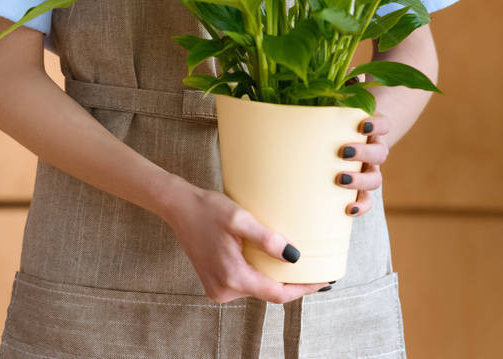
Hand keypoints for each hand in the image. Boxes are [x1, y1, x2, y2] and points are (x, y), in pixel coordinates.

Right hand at [166, 184, 333, 303]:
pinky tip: (269, 262)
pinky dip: (259, 275)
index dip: (303, 289)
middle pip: (268, 294)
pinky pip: (244, 284)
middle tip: (316, 271)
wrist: (179, 207)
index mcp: (232, 276)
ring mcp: (218, 288)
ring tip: (295, 264)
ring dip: (274, 278)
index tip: (323, 281)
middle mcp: (224, 289)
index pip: (277, 294)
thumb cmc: (208, 208)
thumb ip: (266, 239)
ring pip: (256, 289)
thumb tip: (294, 256)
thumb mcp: (239, 218)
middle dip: (291, 283)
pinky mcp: (215, 283)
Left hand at [337, 91, 390, 216]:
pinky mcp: (361, 189)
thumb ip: (346, 87)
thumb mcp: (342, 101)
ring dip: (360, 181)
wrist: (348, 140)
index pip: (384, 124)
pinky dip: (361, 207)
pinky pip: (366, 201)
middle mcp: (375, 150)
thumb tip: (349, 71)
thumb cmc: (340, 117)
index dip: (378, 124)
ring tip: (341, 180)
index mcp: (373, 128)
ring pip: (375, 179)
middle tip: (344, 151)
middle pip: (380, 153)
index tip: (364, 124)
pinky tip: (348, 210)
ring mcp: (369, 170)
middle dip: (364, 153)